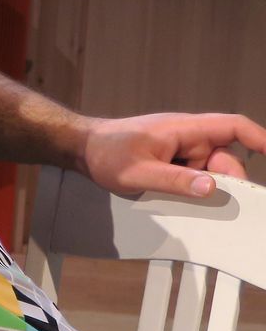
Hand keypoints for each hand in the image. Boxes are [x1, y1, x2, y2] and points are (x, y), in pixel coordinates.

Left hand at [79, 112, 265, 197]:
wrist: (82, 149)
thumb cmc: (106, 153)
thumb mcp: (138, 173)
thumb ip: (175, 181)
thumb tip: (212, 188)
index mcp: (184, 128)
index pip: (232, 126)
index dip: (259, 138)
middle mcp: (188, 136)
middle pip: (225, 157)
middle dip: (227, 181)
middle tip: (220, 204)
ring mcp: (180, 149)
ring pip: (209, 170)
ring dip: (204, 187)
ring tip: (179, 198)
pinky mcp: (173, 160)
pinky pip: (193, 175)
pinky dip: (192, 187)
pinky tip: (177, 199)